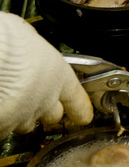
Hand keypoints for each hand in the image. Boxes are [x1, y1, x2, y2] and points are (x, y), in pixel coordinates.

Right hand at [0, 12, 92, 139]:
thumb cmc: (7, 40)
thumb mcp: (28, 37)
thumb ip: (34, 53)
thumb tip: (28, 50)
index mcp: (58, 74)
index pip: (77, 98)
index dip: (80, 108)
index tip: (84, 116)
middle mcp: (45, 98)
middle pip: (53, 116)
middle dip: (44, 110)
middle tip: (32, 101)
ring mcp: (24, 114)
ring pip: (24, 124)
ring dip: (18, 116)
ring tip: (8, 101)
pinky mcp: (3, 126)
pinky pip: (2, 129)